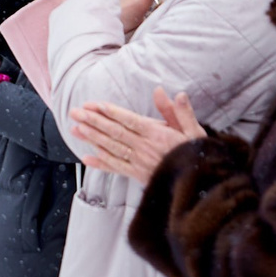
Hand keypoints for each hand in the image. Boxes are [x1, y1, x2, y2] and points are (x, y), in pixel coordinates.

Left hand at [70, 88, 204, 180]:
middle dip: (93, 121)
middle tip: (75, 112)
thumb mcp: (193, 130)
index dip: (111, 113)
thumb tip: (172, 93)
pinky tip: (86, 158)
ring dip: (92, 138)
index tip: (94, 105)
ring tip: (76, 128)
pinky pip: (116, 168)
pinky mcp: (137, 175)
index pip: (129, 121)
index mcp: (158, 134)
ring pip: (112, 148)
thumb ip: (180, 112)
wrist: (200, 183)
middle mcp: (145, 148)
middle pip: (115, 132)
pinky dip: (100, 164)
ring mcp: (139, 162)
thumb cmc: (197, 153)